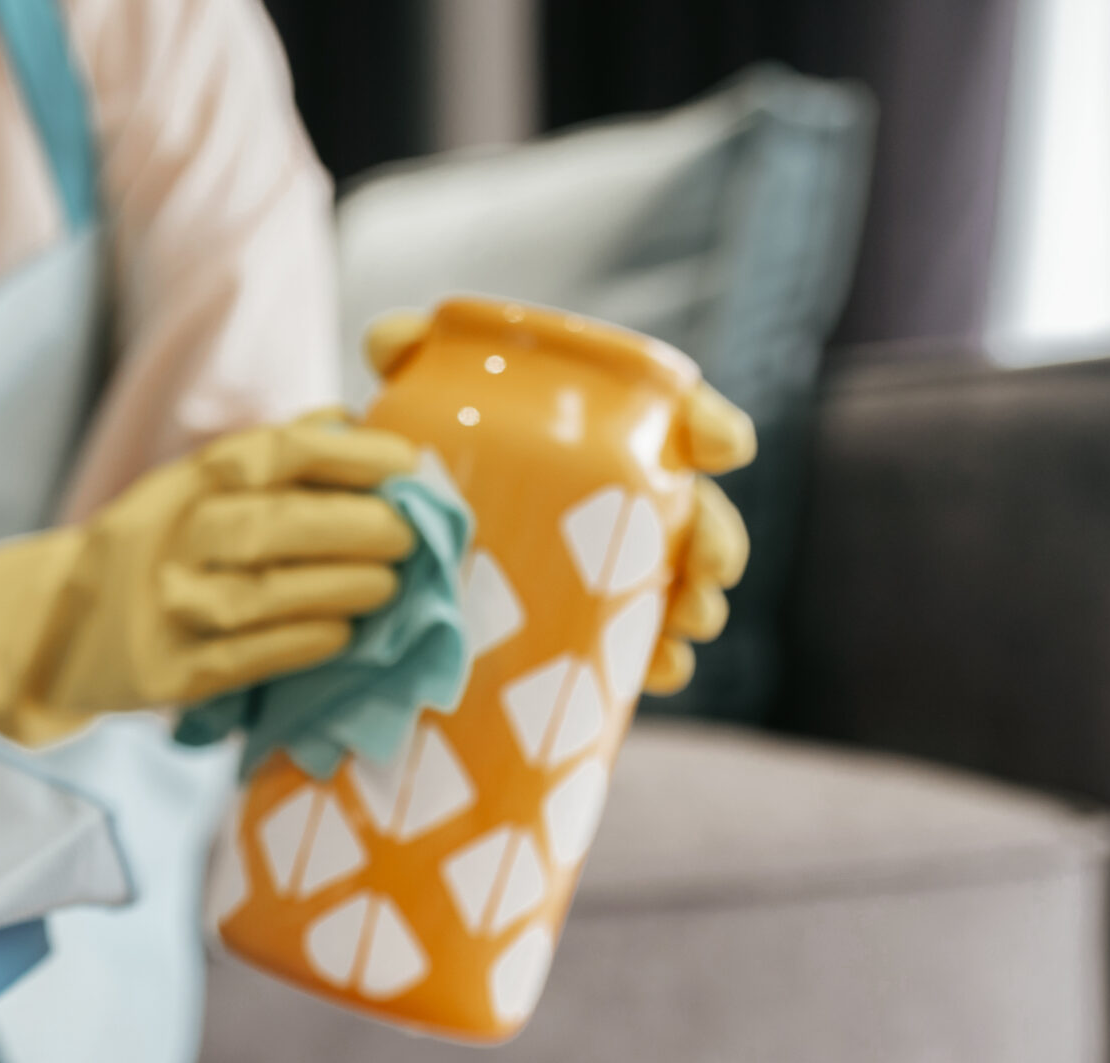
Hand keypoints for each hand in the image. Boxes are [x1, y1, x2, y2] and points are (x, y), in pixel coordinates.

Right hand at [0, 412, 419, 746]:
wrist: (46, 627)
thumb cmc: (146, 550)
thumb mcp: (188, 486)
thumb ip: (266, 457)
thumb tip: (354, 420)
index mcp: (188, 483)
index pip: (278, 454)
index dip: (351, 455)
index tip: (407, 463)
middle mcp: (174, 539)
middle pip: (278, 525)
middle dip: (357, 527)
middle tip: (411, 534)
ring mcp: (169, 608)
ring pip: (268, 594)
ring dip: (341, 587)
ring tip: (389, 585)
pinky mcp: (170, 673)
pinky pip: (248, 658)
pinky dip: (302, 643)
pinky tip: (342, 635)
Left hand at [364, 308, 755, 694]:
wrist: (383, 530)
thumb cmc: (414, 451)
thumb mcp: (405, 400)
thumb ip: (400, 354)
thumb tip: (395, 341)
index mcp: (595, 430)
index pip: (671, 417)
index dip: (709, 425)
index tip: (726, 448)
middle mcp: (614, 495)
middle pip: (690, 509)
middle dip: (715, 536)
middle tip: (710, 567)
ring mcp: (604, 563)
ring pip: (673, 579)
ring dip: (696, 602)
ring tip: (691, 626)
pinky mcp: (581, 624)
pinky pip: (634, 645)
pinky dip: (657, 660)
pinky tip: (662, 673)